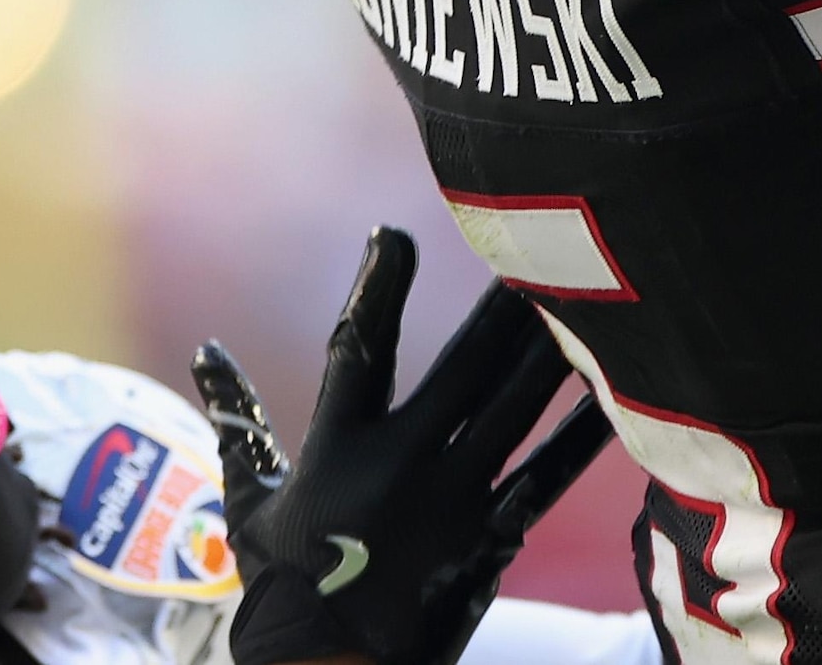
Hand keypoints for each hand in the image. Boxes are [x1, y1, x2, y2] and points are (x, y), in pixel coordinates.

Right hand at [191, 231, 611, 664]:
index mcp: (338, 449)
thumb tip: (206, 351)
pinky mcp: (491, 538)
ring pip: (515, 409)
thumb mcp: (247, 502)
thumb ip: (237, 421)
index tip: (394, 234)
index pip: (360, 349)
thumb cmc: (282, 589)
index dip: (378, 288)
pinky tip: (615, 395)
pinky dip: (582, 435)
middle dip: (503, 306)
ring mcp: (454, 502)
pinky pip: (546, 476)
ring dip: (551, 351)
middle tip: (537, 246)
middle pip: (466, 367)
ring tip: (586, 297)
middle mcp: (403, 465)